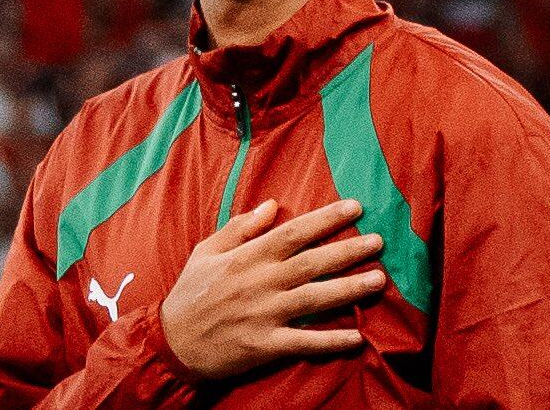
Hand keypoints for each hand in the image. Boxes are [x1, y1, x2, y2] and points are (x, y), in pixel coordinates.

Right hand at [160, 198, 384, 378]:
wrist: (171, 342)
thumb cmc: (191, 291)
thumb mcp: (208, 249)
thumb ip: (241, 226)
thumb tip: (273, 205)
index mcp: (249, 256)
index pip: (295, 231)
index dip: (327, 219)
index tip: (355, 207)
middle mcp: (262, 282)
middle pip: (313, 262)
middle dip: (348, 250)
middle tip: (379, 241)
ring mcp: (265, 315)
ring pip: (315, 299)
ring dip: (349, 289)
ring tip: (378, 280)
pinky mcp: (265, 346)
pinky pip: (304, 342)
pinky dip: (330, 340)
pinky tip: (357, 337)